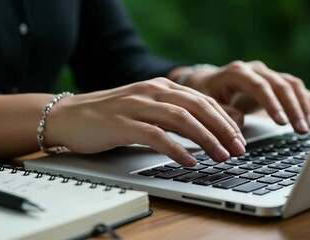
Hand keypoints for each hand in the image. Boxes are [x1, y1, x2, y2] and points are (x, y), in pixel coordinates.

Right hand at [46, 78, 245, 165]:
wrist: (70, 115)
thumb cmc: (111, 115)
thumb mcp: (147, 108)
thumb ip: (172, 115)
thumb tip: (204, 131)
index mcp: (161, 87)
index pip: (203, 100)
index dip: (225, 119)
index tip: (239, 137)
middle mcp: (152, 92)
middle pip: (198, 107)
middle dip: (223, 128)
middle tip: (239, 148)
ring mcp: (137, 106)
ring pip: (182, 119)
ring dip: (207, 139)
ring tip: (222, 156)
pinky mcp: (123, 124)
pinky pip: (156, 136)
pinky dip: (177, 149)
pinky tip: (190, 161)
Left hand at [184, 61, 309, 132]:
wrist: (208, 83)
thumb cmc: (205, 94)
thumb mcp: (206, 103)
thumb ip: (221, 112)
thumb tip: (239, 121)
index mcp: (237, 72)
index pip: (259, 86)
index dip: (272, 104)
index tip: (281, 122)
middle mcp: (255, 69)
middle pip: (280, 85)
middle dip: (293, 108)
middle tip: (300, 129)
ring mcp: (267, 74)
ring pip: (291, 85)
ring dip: (302, 105)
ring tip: (308, 127)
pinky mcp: (275, 82)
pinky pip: (295, 89)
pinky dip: (307, 101)